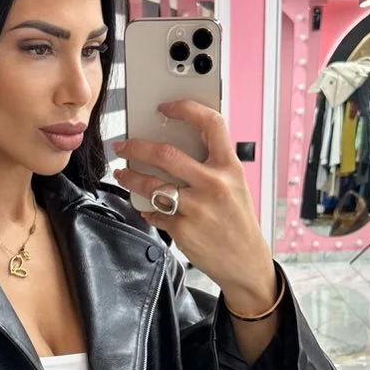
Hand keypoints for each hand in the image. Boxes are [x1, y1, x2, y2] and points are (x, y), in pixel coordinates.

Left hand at [111, 100, 276, 310]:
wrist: (246, 261)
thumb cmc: (238, 221)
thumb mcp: (235, 185)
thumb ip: (211, 165)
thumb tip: (176, 146)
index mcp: (229, 167)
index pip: (210, 124)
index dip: (186, 109)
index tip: (167, 107)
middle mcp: (214, 184)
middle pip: (165, 154)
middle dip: (136, 146)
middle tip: (123, 145)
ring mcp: (197, 208)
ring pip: (151, 185)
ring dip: (130, 176)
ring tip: (123, 173)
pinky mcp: (183, 230)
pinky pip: (154, 212)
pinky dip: (146, 208)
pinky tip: (146, 206)